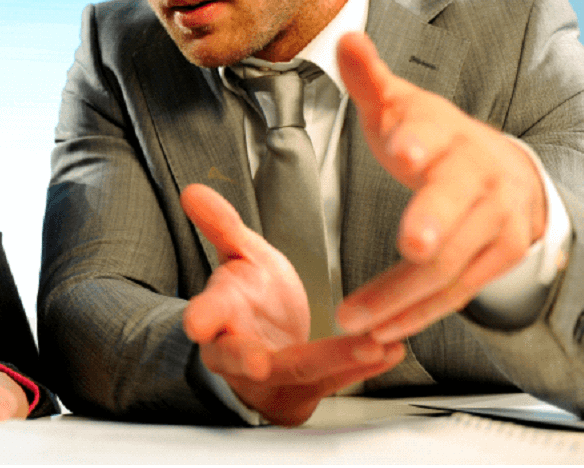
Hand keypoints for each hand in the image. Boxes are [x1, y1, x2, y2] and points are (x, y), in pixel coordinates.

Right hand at [181, 184, 403, 425]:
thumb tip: (193, 190)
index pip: (206, 316)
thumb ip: (221, 226)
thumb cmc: (251, 298)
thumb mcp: (241, 257)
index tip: (198, 324)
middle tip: (257, 362)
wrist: (267, 345)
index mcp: (220, 314)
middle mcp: (238, 352)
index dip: (203, 319)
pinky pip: (335, 380)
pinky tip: (390, 351)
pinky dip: (362, 366)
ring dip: (333, 359)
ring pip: (299, 370)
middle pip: (238, 358)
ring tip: (370, 345)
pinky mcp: (306, 391)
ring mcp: (273, 377)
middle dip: (246, 359)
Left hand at [335, 32, 547, 341]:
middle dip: (435, 221)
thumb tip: (346, 38)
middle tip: (413, 243)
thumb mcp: (400, 106)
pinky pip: (455, 294)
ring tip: (353, 318)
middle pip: (459, 203)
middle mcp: (482, 178)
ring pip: (451, 262)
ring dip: (402, 294)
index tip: (403, 148)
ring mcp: (497, 223)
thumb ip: (369, 80)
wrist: (502, 170)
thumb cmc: (433, 138)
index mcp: (452, 134)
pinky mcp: (497, 260)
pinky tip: (380, 331)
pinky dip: (416, 314)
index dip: (421, 139)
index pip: (438, 132)